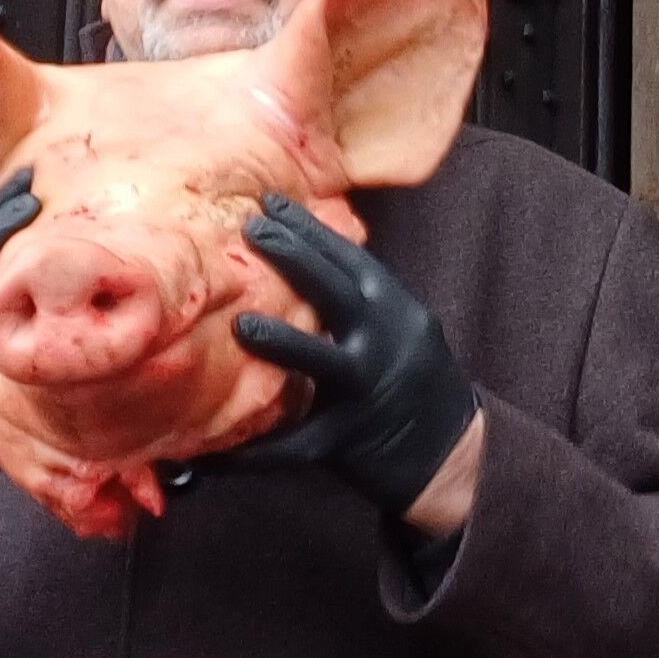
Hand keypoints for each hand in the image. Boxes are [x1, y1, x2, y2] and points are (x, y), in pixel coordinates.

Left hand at [231, 194, 482, 527]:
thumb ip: (360, 301)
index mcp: (398, 313)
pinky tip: (205, 454)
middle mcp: (387, 346)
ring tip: (241, 322)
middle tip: (249, 230)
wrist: (453, 454)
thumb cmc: (414, 381)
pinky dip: (250, 451)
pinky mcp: (347, 442)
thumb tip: (298, 257)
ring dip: (283, 342)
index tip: (270, 203)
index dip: (311, 229)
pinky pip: (293, 446)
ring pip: (324, 363)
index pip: (352, 261)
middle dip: (294, 257)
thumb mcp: (403, 329)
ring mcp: (368, 395)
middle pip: (340, 294)